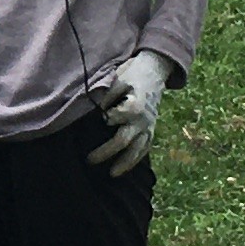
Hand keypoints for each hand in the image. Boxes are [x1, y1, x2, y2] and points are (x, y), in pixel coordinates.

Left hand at [86, 50, 173, 174]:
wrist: (155, 71)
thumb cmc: (133, 74)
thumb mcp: (119, 78)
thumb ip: (108, 94)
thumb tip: (97, 109)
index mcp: (134, 106)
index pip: (114, 119)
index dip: (103, 121)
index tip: (94, 122)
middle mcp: (143, 120)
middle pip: (124, 140)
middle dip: (106, 152)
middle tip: (89, 160)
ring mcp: (149, 127)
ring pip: (138, 150)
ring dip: (125, 164)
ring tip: (112, 174)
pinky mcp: (152, 130)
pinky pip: (145, 148)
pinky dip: (136, 159)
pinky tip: (125, 168)